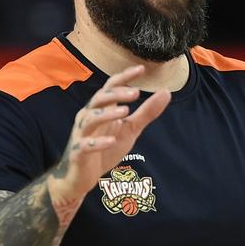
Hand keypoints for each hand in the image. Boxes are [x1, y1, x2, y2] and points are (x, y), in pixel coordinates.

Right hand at [48, 65, 170, 204]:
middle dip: (116, 94)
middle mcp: (88, 117)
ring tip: (125, 112)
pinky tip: (111, 141)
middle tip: (136, 93)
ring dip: (107, 114)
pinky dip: (98, 143)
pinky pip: (86, 145)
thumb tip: (166, 92)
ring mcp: (82, 135)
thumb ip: (146, 112)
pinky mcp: (78, 153)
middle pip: (99, 99)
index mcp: (101, 109)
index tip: (141, 69)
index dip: (124, 77)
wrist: (82, 176)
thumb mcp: (130, 129)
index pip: (110, 87)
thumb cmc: (105, 148)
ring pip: (90, 119)